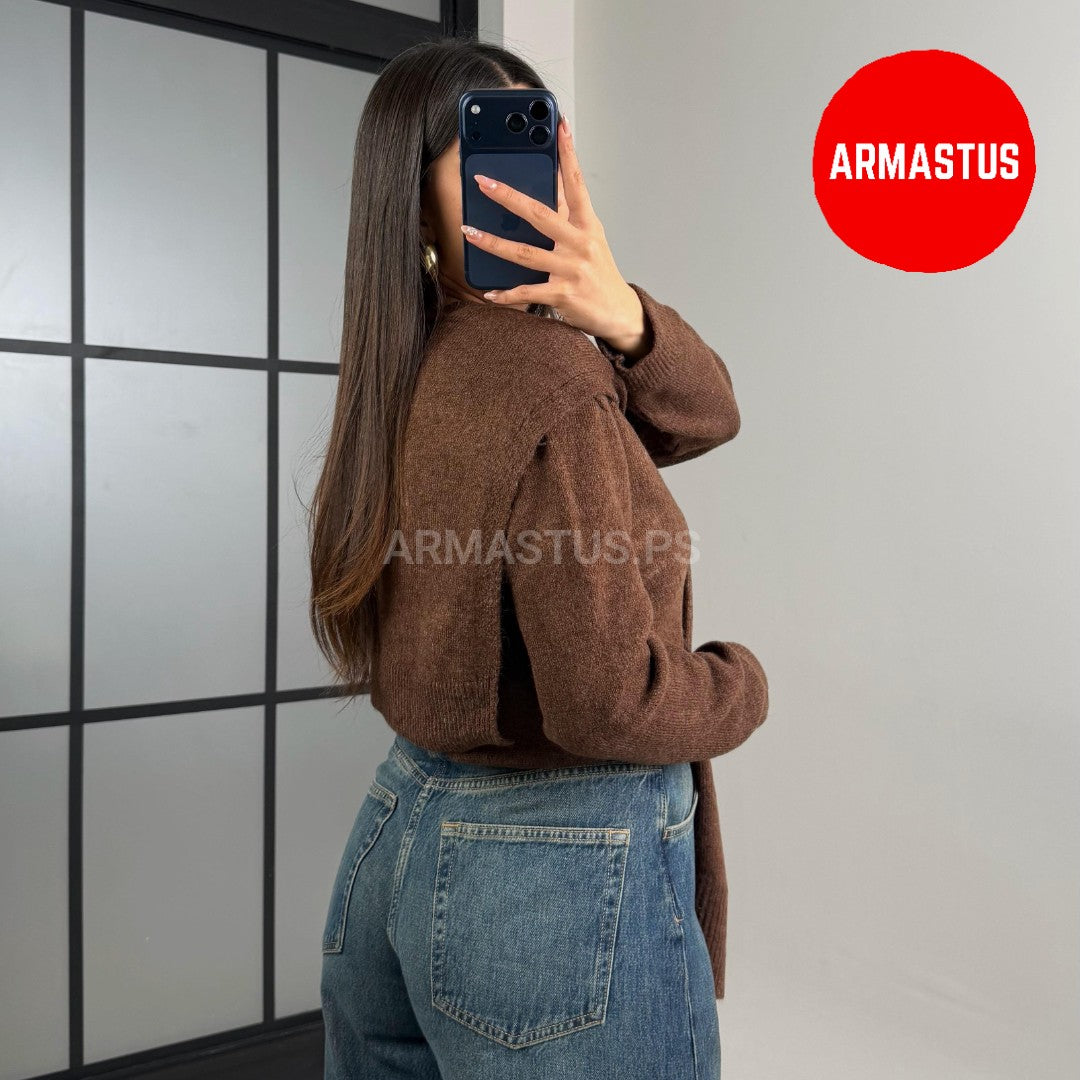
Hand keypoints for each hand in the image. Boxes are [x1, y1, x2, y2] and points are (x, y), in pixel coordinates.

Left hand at [460, 116, 648, 356]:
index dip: (568, 154)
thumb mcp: (591, 238)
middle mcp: (580, 243)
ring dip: (493, 243)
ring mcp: (571, 269)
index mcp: (588, 225)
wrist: (618, 313)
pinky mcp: (562, 294)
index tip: (559, 126)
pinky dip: (506, 294)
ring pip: (525, 253)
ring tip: (469, 232)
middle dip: (508, 196)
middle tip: (483, 182)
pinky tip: (489, 292)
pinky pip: (527, 292)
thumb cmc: (600, 273)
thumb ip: (570, 214)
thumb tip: (550, 183)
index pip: (576, 183)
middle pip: (539, 214)